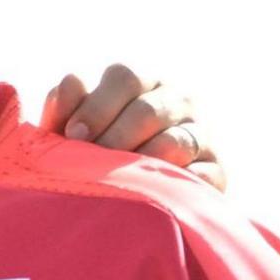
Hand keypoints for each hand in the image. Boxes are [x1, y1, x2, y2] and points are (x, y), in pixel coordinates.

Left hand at [39, 64, 225, 191]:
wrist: (122, 203)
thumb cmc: (89, 156)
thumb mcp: (68, 133)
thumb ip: (64, 108)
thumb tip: (72, 82)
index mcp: (140, 84)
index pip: (125, 77)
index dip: (96, 106)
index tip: (74, 135)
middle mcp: (175, 101)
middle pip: (148, 109)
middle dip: (114, 138)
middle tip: (93, 161)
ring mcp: (199, 134)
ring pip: (175, 141)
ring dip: (141, 162)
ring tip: (118, 181)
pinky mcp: (215, 170)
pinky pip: (202, 175)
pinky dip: (174, 185)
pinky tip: (151, 194)